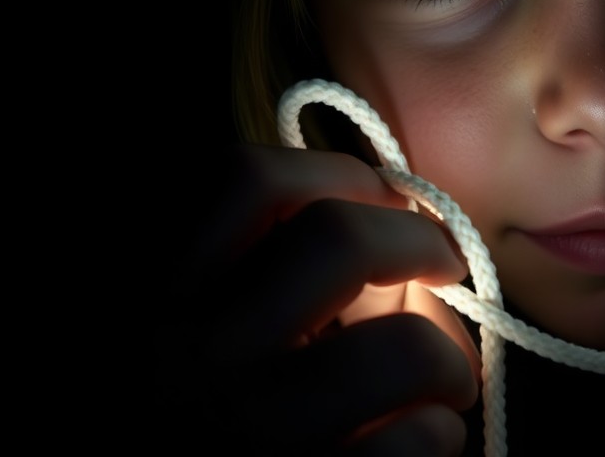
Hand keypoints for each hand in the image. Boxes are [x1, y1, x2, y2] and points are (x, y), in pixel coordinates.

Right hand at [157, 144, 479, 454]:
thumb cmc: (235, 411)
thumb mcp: (230, 325)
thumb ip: (291, 269)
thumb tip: (401, 225)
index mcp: (157, 300)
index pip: (240, 178)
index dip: (336, 174)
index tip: (380, 199)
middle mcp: (187, 362)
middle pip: (336, 238)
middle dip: (418, 243)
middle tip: (442, 264)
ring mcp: (246, 438)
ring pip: (405, 351)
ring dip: (447, 359)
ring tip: (442, 379)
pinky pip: (417, 442)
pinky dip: (438, 435)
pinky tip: (419, 439)